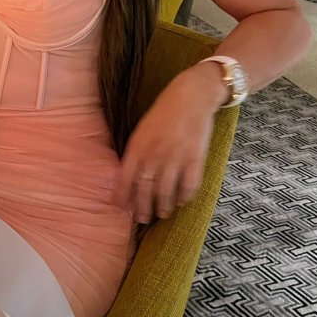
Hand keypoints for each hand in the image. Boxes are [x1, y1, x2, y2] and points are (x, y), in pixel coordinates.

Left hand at [113, 67, 222, 223]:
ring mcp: (176, 157)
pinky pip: (189, 185)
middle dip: (142, 207)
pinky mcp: (195, 158)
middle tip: (142, 218)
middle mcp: (155, 154)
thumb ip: (136, 152)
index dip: (123, 195)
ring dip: (162, 206)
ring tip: (161, 214)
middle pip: (146, 188)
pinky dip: (184, 197)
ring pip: (166, 191)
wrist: (191, 97)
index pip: (125, 177)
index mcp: (138, 146)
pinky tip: (181, 202)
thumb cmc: (163, 113)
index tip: (121, 208)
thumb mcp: (142, 129)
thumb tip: (128, 176)